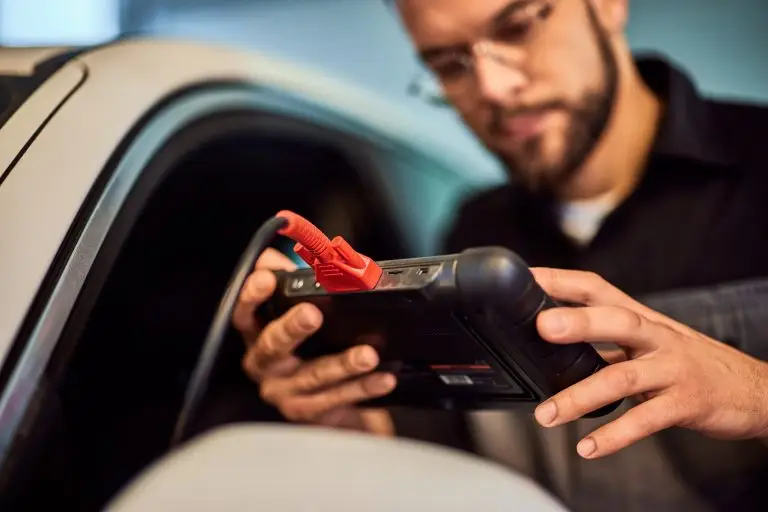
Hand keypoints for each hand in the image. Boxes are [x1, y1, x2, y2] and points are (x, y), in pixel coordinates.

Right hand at [232, 248, 395, 434]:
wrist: (328, 403)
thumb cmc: (313, 345)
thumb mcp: (306, 307)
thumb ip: (298, 278)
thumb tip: (289, 252)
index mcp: (258, 334)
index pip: (245, 312)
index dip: (252, 295)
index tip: (266, 278)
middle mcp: (265, 366)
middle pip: (273, 346)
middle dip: (293, 328)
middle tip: (312, 314)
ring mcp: (286, 393)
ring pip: (312, 378)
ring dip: (341, 365)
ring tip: (367, 354)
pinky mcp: (311, 415)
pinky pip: (337, 403)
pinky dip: (362, 390)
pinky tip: (383, 378)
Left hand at [530, 268, 767, 458]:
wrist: (753, 388)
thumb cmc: (688, 362)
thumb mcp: (648, 342)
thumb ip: (607, 340)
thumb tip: (553, 341)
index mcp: (641, 319)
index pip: (597, 289)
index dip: (563, 281)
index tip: (527, 278)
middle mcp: (657, 337)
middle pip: (617, 321)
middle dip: (578, 322)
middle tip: (540, 327)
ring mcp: (673, 369)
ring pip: (624, 377)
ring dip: (581, 397)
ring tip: (546, 415)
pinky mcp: (687, 403)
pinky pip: (647, 420)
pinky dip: (616, 435)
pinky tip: (589, 447)